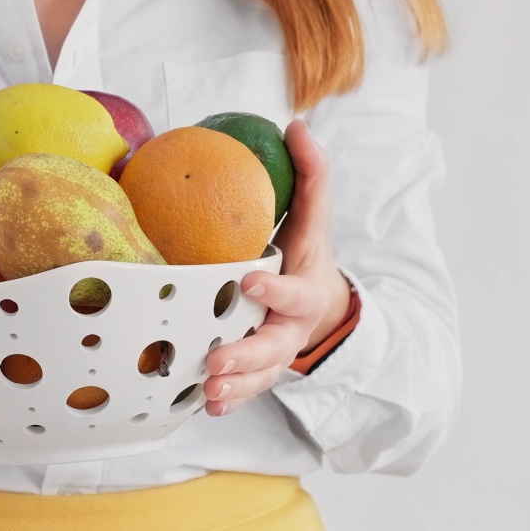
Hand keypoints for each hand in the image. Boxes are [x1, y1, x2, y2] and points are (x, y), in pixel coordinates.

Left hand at [202, 120, 352, 416]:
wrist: (323, 308)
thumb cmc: (306, 255)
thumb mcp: (315, 218)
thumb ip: (310, 175)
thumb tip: (294, 126)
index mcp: (303, 290)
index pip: (292, 291)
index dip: (274, 289)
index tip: (250, 280)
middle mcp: (290, 328)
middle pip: (272, 346)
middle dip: (246, 355)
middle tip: (217, 359)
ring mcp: (275, 354)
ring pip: (258, 375)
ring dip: (235, 385)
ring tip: (209, 390)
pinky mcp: (260, 372)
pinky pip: (246, 390)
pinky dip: (231, 399)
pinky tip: (206, 405)